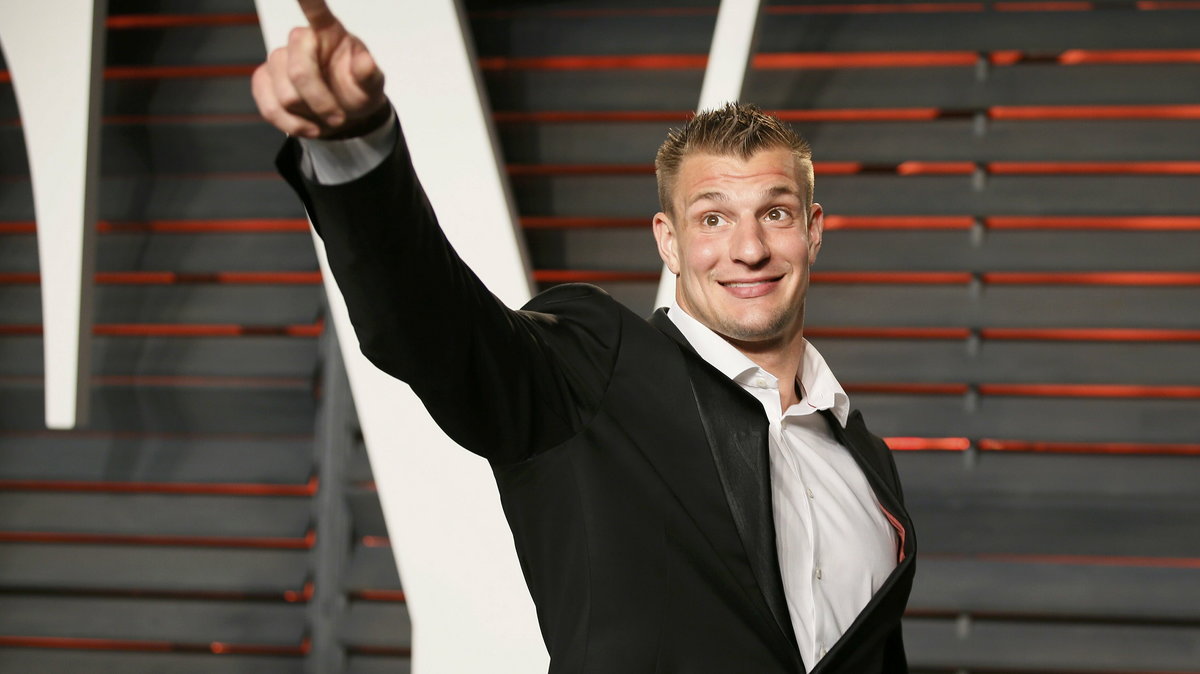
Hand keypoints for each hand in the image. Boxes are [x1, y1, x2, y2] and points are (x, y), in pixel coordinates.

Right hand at [252, 0, 388, 138]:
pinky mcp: (263, 81)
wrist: (342, 114)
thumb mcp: (372, 87)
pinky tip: (309, 127)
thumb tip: (367, 62)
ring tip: (327, 120)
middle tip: (340, 118)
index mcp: (328, 31)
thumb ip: (369, 75)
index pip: (315, 9)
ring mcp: (278, 60)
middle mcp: (299, 40)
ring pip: (285, 96)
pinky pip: (269, 108)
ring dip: (309, 117)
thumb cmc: (356, 91)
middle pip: (299, 73)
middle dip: (321, 102)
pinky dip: (291, 125)